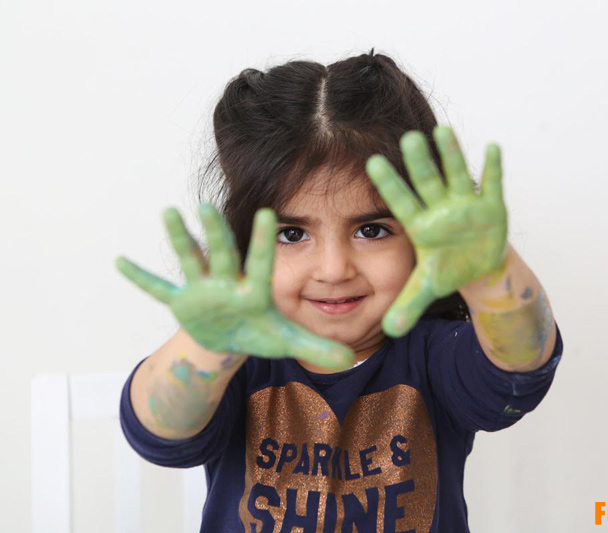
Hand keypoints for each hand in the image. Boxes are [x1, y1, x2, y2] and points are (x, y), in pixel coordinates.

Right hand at [115, 203, 354, 369]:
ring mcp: (203, 290)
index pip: (261, 263)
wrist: (231, 338)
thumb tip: (349, 360)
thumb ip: (316, 347)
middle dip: (217, 234)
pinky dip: (141, 279)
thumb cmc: (261, 332)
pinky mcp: (182, 303)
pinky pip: (157, 290)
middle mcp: (228, 283)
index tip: (269, 212)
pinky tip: (120, 261)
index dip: (263, 242)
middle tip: (208, 206)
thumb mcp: (287, 341)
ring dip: (180, 240)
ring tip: (169, 212)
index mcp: (255, 291)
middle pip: (223, 255)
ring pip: (190, 262)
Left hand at [365, 125, 507, 336]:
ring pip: (456, 175)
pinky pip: (492, 184)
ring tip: (443, 130)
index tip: (373, 163)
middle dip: (419, 162)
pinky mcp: (491, 206)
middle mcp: (440, 209)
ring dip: (451, 154)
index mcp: (421, 225)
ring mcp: (465, 205)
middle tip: (408, 138)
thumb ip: (407, 306)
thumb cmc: (446, 269)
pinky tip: (493, 148)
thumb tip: (388, 332)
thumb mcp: (426, 288)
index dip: (389, 185)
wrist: (478, 265)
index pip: (401, 202)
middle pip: (427, 182)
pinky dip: (494, 168)